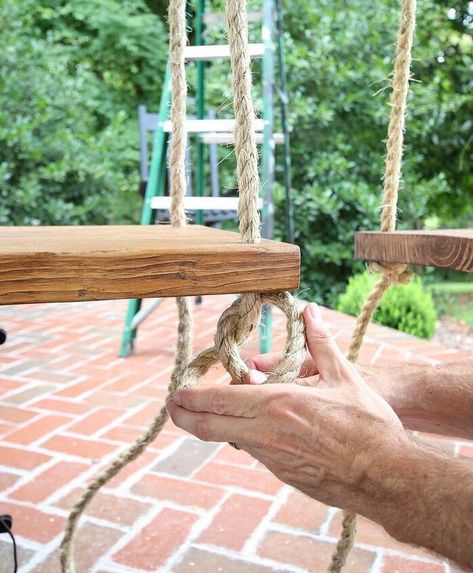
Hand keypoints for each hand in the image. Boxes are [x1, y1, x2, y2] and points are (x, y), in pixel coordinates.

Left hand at [167, 303, 411, 519]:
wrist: (388, 477)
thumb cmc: (369, 424)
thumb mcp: (344, 376)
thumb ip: (320, 342)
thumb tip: (309, 311)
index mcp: (278, 404)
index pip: (218, 400)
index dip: (190, 398)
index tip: (175, 393)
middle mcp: (267, 433)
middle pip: (209, 427)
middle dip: (185, 416)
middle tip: (172, 406)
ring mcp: (273, 458)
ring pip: (231, 438)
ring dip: (218, 424)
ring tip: (217, 408)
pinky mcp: (283, 474)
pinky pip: (254, 451)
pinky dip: (246, 436)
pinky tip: (261, 426)